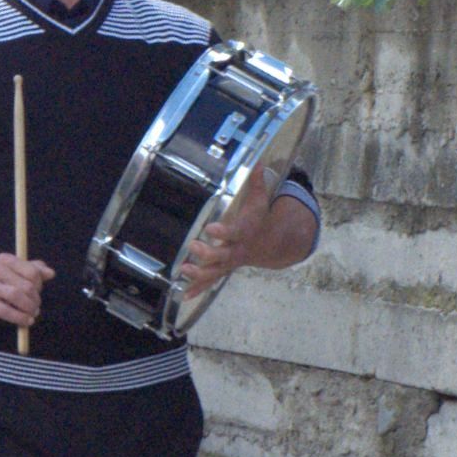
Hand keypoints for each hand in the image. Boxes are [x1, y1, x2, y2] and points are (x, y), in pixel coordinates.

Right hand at [0, 253, 51, 327]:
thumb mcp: (19, 275)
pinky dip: (20, 318)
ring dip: (29, 308)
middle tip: (35, 307)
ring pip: (16, 295)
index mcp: (5, 259)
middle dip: (35, 299)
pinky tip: (26, 321)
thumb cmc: (2, 286)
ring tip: (32, 314)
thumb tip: (50, 273)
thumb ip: (36, 271)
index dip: (39, 284)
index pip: (32, 272)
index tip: (37, 291)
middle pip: (26, 285)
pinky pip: (6, 311)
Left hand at [178, 167, 275, 292]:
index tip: (210, 228)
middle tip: (193, 247)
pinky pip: (210, 281)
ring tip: (183, 271)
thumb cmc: (260, 218)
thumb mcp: (261, 200)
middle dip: (207, 253)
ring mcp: (229, 262)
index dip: (222, 232)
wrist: (273, 244)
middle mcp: (236, 250)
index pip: (233, 232)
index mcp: (244, 232)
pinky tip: (184, 295)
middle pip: (221, 255)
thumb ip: (256, 182)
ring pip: (214, 272)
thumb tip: (256, 161)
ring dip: (198, 274)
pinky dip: (198, 288)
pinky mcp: (223, 270)